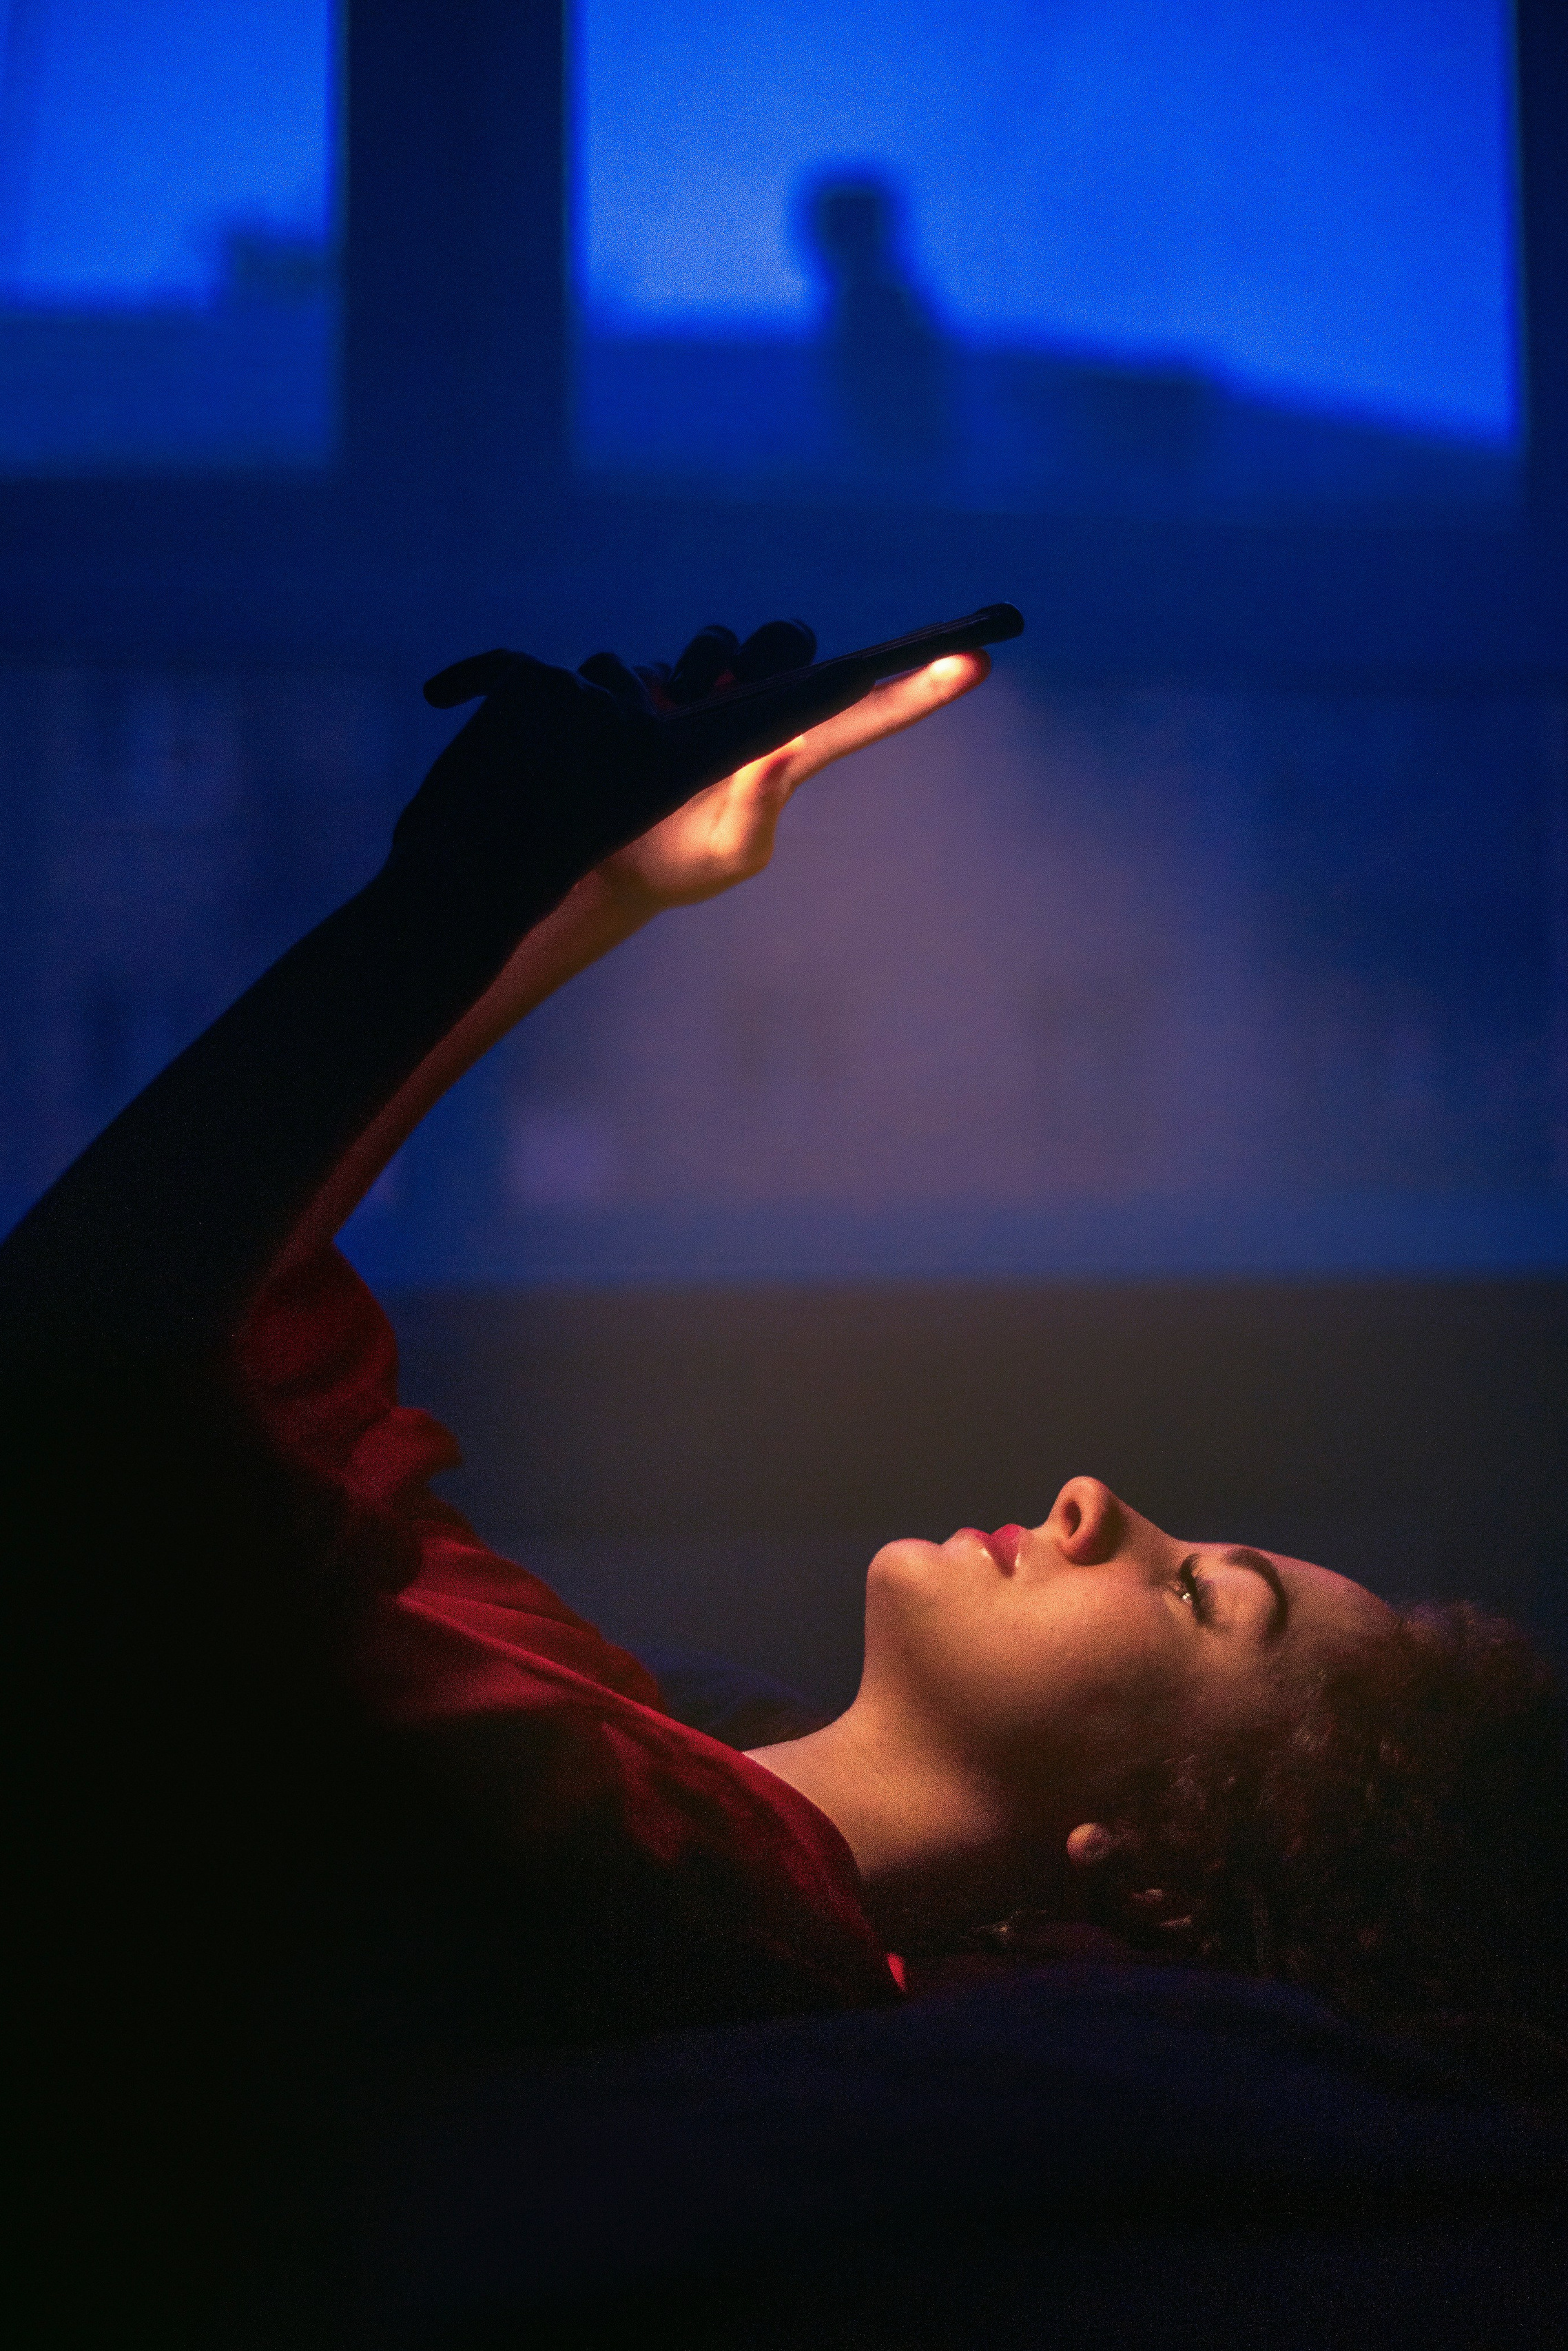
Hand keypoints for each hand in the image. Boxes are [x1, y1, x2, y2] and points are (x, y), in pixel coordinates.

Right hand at [576, 619, 989, 914]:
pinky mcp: (652, 687)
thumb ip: (760, 810)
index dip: (923, 687)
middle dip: (770, 653)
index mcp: (792, 752)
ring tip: (664, 715)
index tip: (978, 662)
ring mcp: (708, 695)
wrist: (608, 866)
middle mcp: (759, 711)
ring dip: (696, 667)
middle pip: (792, 642)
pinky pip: (645, 660)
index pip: (867, 712)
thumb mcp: (728, 854)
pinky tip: (623, 718)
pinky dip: (629, 685)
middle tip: (730, 690)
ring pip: (722, 639)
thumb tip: (780, 752)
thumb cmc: (685, 867)